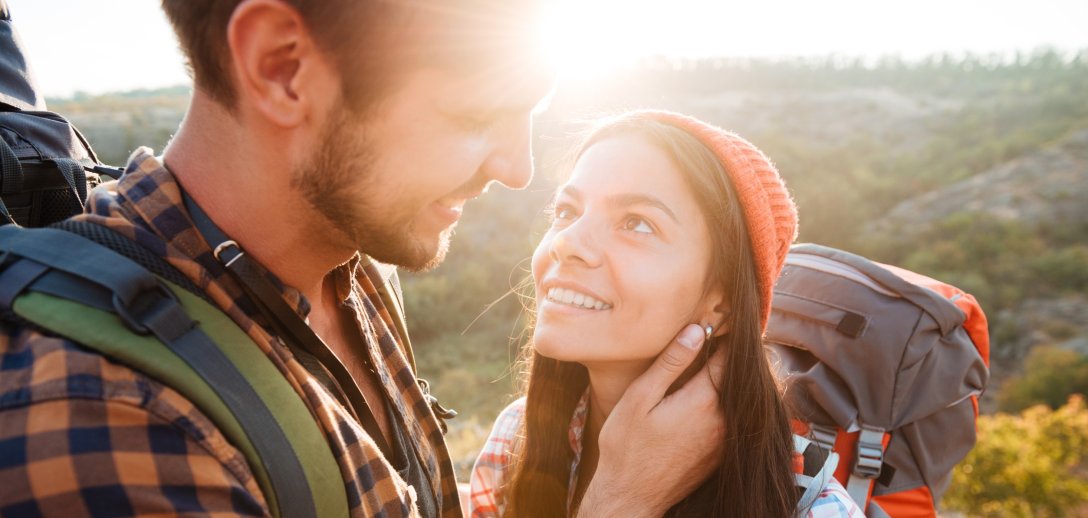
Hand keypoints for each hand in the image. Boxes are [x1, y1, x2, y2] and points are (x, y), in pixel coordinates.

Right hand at [577, 324, 725, 516]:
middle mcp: (724, 419)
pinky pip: (731, 417)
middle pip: (736, 375)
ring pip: (736, 396)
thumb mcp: (640, 397)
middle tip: (710, 335)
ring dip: (724, 379)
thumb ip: (671, 362)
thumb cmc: (627, 447)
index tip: (714, 319)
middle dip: (724, 354)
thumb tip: (697, 330)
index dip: (723, 334)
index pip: (729, 355)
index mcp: (704, 400)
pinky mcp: (722, 453)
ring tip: (704, 363)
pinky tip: (700, 397)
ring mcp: (726, 439)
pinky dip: (723, 402)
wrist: (631, 497)